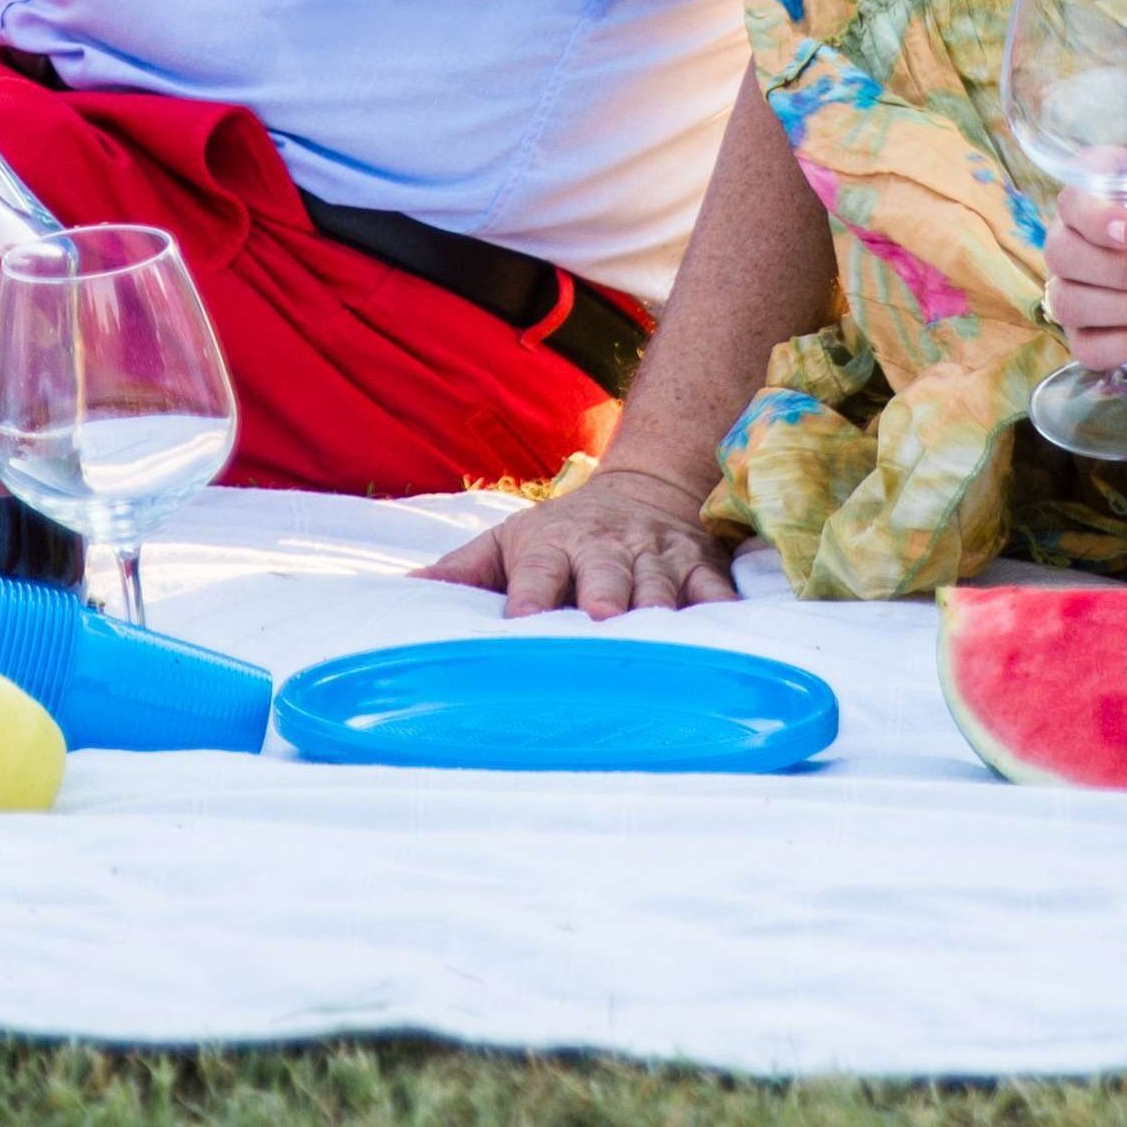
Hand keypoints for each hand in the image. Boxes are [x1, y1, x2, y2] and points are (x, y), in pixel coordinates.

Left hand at [422, 465, 738, 617]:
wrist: (644, 488)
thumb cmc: (561, 532)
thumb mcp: (507, 540)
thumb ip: (459, 572)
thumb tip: (402, 595)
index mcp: (553, 545)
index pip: (537, 569)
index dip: (530, 595)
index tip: (521, 623)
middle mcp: (606, 548)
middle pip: (605, 572)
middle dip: (603, 594)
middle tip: (600, 619)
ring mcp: (657, 556)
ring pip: (661, 583)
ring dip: (659, 606)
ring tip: (660, 638)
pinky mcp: (701, 564)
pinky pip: (714, 587)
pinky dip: (719, 607)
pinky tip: (724, 630)